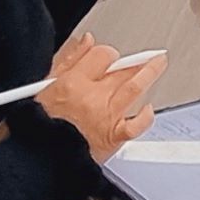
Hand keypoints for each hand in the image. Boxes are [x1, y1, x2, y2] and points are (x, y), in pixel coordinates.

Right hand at [37, 32, 164, 152]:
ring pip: (134, 89)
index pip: (102, 55)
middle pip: (121, 70)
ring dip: (150, 73)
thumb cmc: (41, 125)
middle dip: (136, 61)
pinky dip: (145, 117)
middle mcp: (91, 98)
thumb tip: (86, 41)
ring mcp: (105, 117)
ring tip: (158, 63)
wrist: (41, 158)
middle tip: (148, 56)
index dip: (108, 54)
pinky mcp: (113, 137)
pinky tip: (148, 109)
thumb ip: (69, 60)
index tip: (110, 58)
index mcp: (72, 83)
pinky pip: (135, 125)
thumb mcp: (46, 85)